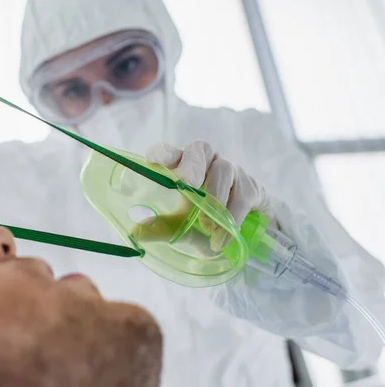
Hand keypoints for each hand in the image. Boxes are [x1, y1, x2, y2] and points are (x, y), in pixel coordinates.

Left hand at [146, 141, 271, 249]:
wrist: (247, 229)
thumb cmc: (205, 220)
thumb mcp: (181, 226)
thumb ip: (162, 228)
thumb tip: (136, 232)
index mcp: (182, 166)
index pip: (170, 151)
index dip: (163, 152)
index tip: (153, 160)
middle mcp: (205, 161)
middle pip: (199, 148)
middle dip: (192, 165)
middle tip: (187, 184)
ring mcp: (229, 170)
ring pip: (223, 170)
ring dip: (214, 197)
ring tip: (207, 227)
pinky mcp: (249, 185)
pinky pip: (241, 196)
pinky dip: (231, 219)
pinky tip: (222, 238)